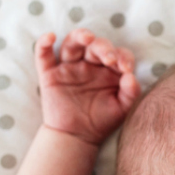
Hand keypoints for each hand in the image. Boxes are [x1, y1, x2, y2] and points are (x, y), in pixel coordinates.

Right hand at [34, 28, 141, 145]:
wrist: (77, 138)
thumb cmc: (102, 121)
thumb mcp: (122, 109)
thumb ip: (130, 93)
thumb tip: (131, 76)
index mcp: (108, 70)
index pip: (117, 54)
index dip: (123, 57)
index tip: (126, 69)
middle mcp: (89, 65)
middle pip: (95, 46)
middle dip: (104, 48)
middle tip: (110, 59)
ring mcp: (69, 67)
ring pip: (72, 44)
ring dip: (80, 37)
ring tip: (88, 38)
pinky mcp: (50, 74)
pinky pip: (43, 55)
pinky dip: (43, 44)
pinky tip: (51, 37)